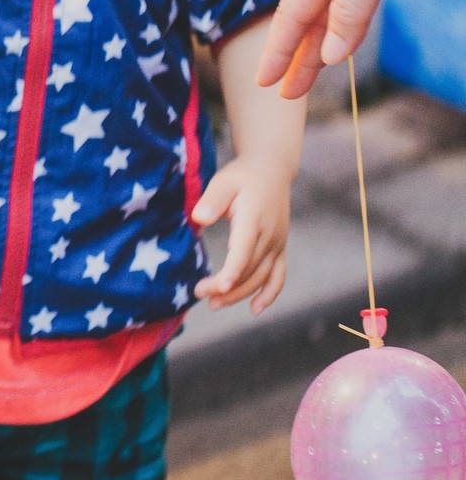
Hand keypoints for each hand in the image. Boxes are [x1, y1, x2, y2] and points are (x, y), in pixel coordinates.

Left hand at [191, 158, 292, 314]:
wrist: (271, 170)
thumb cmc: (241, 177)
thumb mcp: (223, 181)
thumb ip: (212, 200)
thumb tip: (199, 218)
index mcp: (254, 219)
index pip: (244, 251)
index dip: (232, 271)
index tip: (219, 287)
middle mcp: (270, 235)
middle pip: (250, 269)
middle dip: (226, 287)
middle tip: (199, 293)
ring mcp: (277, 243)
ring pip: (262, 277)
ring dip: (240, 294)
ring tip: (213, 304)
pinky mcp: (280, 248)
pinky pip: (278, 276)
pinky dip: (269, 294)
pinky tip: (255, 309)